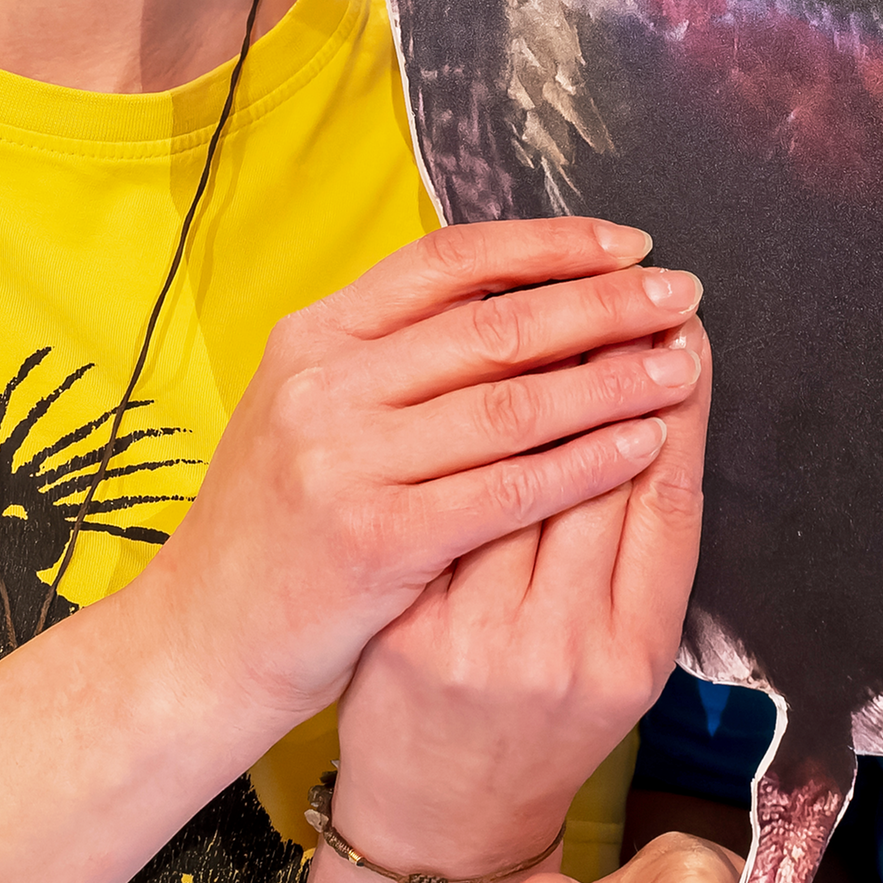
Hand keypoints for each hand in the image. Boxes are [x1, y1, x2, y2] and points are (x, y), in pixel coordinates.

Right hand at [130, 218, 703, 729]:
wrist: (201, 639)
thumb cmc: (276, 527)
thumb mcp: (306, 411)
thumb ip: (389, 354)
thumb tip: (516, 292)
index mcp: (313, 337)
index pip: (447, 261)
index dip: (546, 246)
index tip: (624, 243)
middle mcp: (324, 385)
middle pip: (494, 325)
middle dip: (602, 304)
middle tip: (680, 293)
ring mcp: (345, 462)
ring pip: (513, 405)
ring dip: (611, 381)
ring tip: (681, 365)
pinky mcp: (375, 540)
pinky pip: (509, 491)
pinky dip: (586, 464)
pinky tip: (643, 449)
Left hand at [335, 311, 708, 872]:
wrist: (437, 820)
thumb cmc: (540, 725)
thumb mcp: (621, 660)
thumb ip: (638, 555)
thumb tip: (654, 415)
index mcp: (632, 654)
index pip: (666, 502)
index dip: (681, 408)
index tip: (688, 333)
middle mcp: (559, 649)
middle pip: (596, 475)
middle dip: (612, 366)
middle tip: (633, 281)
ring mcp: (473, 641)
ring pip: (513, 476)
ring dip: (538, 377)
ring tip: (561, 297)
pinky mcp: (402, 629)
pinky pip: (443, 506)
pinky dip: (461, 434)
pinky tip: (473, 364)